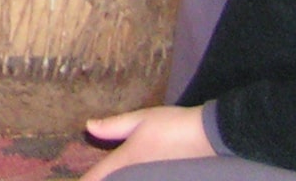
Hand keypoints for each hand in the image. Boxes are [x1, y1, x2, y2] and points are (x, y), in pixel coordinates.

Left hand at [78, 105, 214, 180]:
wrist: (207, 136)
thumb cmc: (172, 125)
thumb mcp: (140, 119)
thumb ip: (113, 126)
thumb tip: (88, 126)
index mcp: (128, 159)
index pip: (97, 176)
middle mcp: (138, 176)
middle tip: (92, 179)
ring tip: (110, 177)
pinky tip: (132, 177)